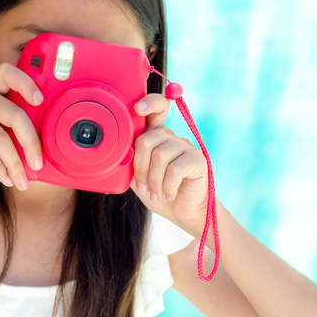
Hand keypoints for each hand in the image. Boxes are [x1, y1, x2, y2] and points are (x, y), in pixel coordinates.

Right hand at [0, 63, 43, 188]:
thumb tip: (29, 146)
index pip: (9, 74)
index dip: (27, 84)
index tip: (40, 101)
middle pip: (16, 116)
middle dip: (32, 143)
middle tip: (38, 164)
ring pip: (1, 140)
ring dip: (15, 164)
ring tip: (23, 180)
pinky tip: (6, 178)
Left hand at [130, 92, 208, 233]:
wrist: (184, 214)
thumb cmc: (160, 194)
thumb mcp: (138, 179)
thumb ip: (130, 163)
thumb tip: (119, 154)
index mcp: (156, 138)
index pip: (156, 109)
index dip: (148, 103)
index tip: (137, 108)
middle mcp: (171, 137)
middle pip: (146, 139)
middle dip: (140, 169)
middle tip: (144, 188)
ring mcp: (186, 146)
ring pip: (159, 155)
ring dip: (153, 181)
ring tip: (156, 194)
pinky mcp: (197, 159)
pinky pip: (174, 169)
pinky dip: (167, 186)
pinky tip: (170, 194)